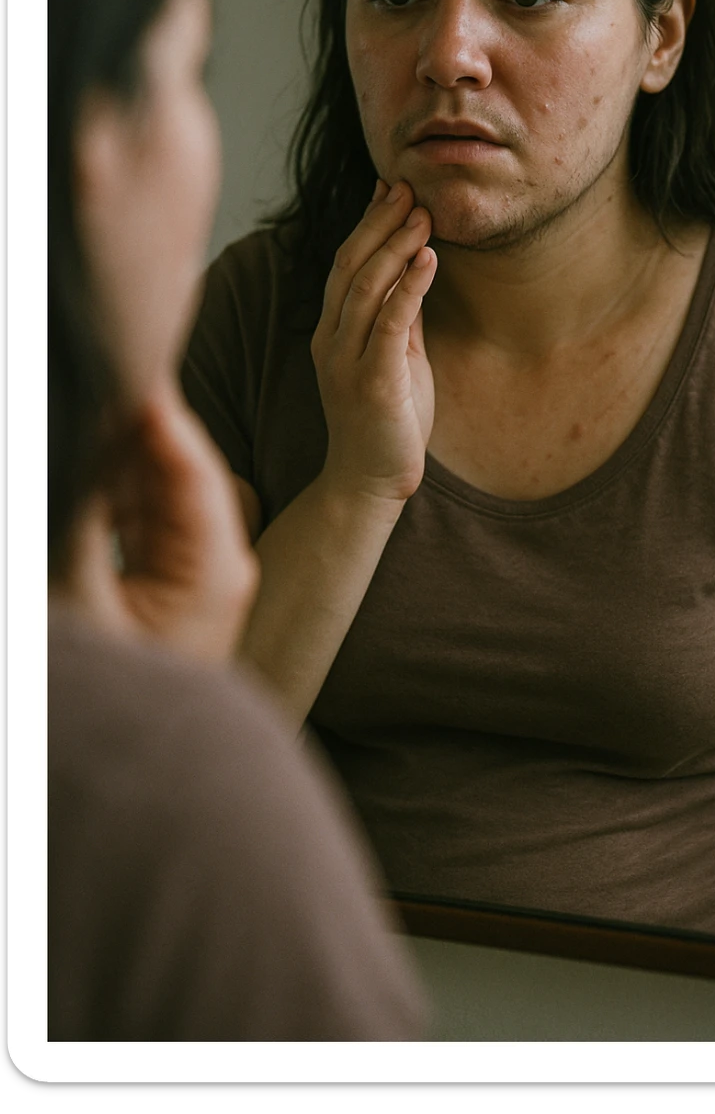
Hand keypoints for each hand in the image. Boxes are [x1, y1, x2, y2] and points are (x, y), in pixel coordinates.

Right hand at [108, 381, 259, 662]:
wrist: (146, 766)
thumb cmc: (120, 690)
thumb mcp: (83, 603)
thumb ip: (84, 519)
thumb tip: (82, 450)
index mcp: (215, 567)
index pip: (188, 468)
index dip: (156, 414)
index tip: (127, 361)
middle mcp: (217, 559)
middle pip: (175, 467)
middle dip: (135, 421)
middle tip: (104, 362)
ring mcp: (195, 565)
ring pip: (155, 484)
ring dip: (122, 445)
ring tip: (95, 391)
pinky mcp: (170, 573)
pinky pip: (142, 510)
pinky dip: (116, 480)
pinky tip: (92, 445)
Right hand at [311, 179, 437, 506]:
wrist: (369, 483)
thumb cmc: (385, 421)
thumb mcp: (395, 358)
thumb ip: (400, 316)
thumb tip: (417, 268)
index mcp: (331, 332)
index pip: (344, 265)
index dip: (366, 224)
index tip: (389, 188)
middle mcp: (330, 340)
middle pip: (349, 267)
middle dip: (379, 223)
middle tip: (408, 188)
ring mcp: (346, 361)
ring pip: (365, 288)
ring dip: (395, 246)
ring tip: (422, 214)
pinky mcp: (371, 383)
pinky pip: (389, 324)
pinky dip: (409, 287)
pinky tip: (429, 259)